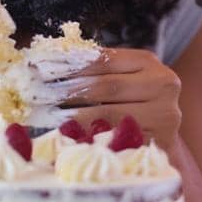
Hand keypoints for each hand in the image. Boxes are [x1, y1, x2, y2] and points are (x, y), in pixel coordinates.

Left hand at [47, 48, 182, 148]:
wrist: (159, 136)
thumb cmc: (130, 102)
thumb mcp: (119, 77)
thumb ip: (93, 70)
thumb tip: (44, 63)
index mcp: (148, 61)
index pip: (103, 59)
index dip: (70, 64)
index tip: (40, 68)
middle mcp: (163, 84)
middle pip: (105, 86)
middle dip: (67, 90)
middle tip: (37, 94)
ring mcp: (165, 115)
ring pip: (108, 114)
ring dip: (72, 116)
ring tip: (45, 115)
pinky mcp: (159, 141)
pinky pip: (116, 138)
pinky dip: (89, 137)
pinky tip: (68, 135)